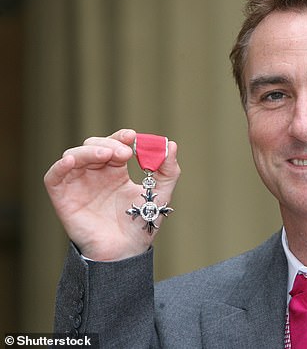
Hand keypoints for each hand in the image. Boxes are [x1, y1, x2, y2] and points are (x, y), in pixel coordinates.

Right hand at [44, 129, 180, 260]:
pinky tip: (72, 161)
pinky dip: (60, 166)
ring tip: (107, 156)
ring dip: (89, 151)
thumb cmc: (140, 224)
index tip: (132, 137)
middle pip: (93, 146)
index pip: (113, 144)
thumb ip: (168, 170)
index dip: (120, 137)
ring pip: (73, 155)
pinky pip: (53, 177)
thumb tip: (172, 146)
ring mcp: (78, 185)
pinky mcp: (63, 198)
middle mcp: (95, 175)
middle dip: (109, 144)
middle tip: (125, 153)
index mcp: (115, 171)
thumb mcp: (160, 194)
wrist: (126, 251)